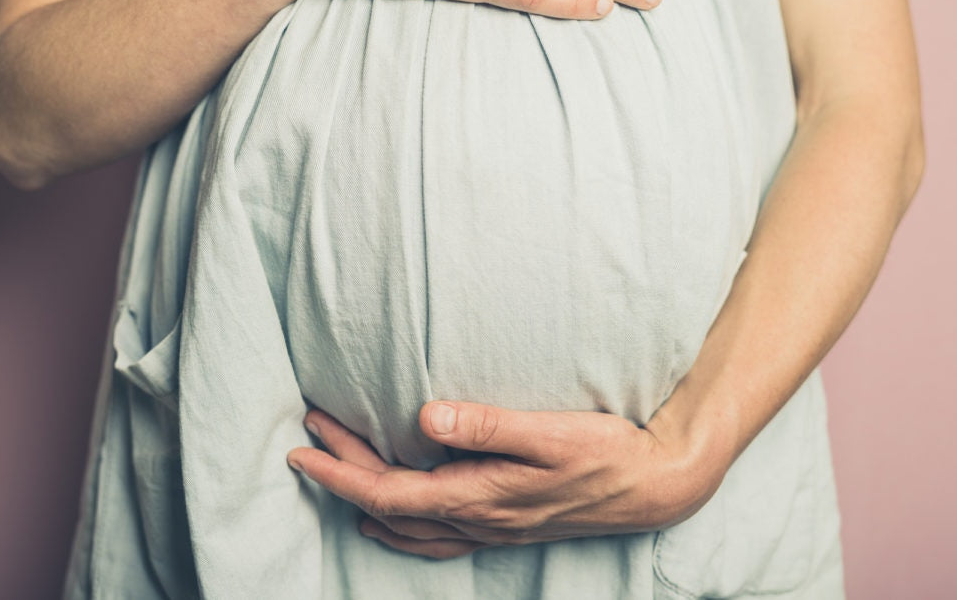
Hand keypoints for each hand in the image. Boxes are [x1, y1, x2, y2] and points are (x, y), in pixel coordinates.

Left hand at [286, 400, 724, 559]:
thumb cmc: (605, 453)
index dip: (340, 474)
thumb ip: (487, 426)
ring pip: (408, 527)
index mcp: (478, 496)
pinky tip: (392, 516)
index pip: (389, 492)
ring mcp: (490, 527)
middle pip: (389, 507)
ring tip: (334, 470)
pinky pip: (436, 537)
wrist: (653, 487)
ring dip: (364, 498)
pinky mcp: (504, 524)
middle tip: (310, 435)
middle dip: (343, 473)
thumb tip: (426, 420)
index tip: (303, 451)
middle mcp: (477, 519)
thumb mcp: (550, 432)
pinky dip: (401, 527)